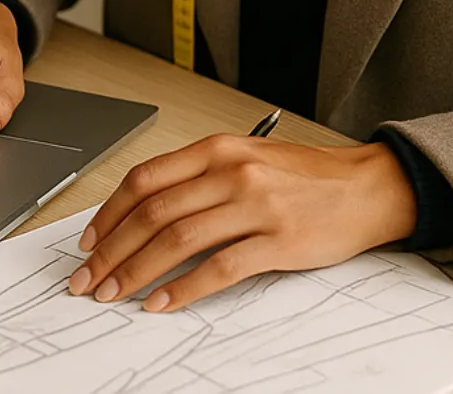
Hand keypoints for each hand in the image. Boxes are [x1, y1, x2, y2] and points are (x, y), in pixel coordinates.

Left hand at [67, 134, 417, 312]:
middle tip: (87, 278)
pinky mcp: (276, 241)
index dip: (109, 212)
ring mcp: (253, 205)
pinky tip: (160, 304)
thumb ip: (198, 178)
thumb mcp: (245, 159)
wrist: (365, 186)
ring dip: (135, 272)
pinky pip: (218, 269)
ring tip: (113, 294)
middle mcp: (229, 172)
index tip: (88, 240)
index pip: (144, 179)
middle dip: (111, 249)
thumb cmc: (302, 176)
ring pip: (176, 240)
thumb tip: (144, 214)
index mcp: (216, 148)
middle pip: (152, 212)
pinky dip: (182, 289)